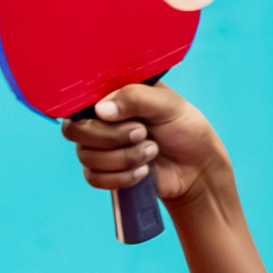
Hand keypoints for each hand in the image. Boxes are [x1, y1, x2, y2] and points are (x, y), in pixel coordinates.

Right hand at [60, 81, 226, 204]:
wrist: (197, 167)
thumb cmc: (184, 129)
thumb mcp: (168, 104)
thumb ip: (135, 98)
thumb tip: (100, 110)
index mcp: (112, 95)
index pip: (79, 100)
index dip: (95, 111)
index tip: (118, 115)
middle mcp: (99, 120)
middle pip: (76, 130)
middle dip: (112, 137)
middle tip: (144, 133)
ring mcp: (99, 147)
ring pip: (86, 156)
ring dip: (124, 158)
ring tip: (152, 151)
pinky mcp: (104, 172)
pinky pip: (93, 178)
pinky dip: (122, 177)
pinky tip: (144, 171)